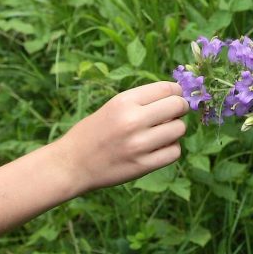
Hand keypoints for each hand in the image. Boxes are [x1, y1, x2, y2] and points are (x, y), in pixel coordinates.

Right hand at [60, 81, 187, 191]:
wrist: (72, 163)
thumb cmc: (94, 131)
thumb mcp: (114, 106)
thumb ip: (142, 101)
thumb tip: (177, 96)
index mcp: (124, 101)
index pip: (166, 88)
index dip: (177, 91)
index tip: (176, 96)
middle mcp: (133, 120)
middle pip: (177, 106)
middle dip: (180, 108)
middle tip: (174, 113)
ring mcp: (139, 144)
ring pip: (179, 129)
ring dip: (175, 130)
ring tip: (161, 132)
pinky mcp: (143, 166)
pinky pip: (174, 152)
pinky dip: (171, 149)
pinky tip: (158, 148)